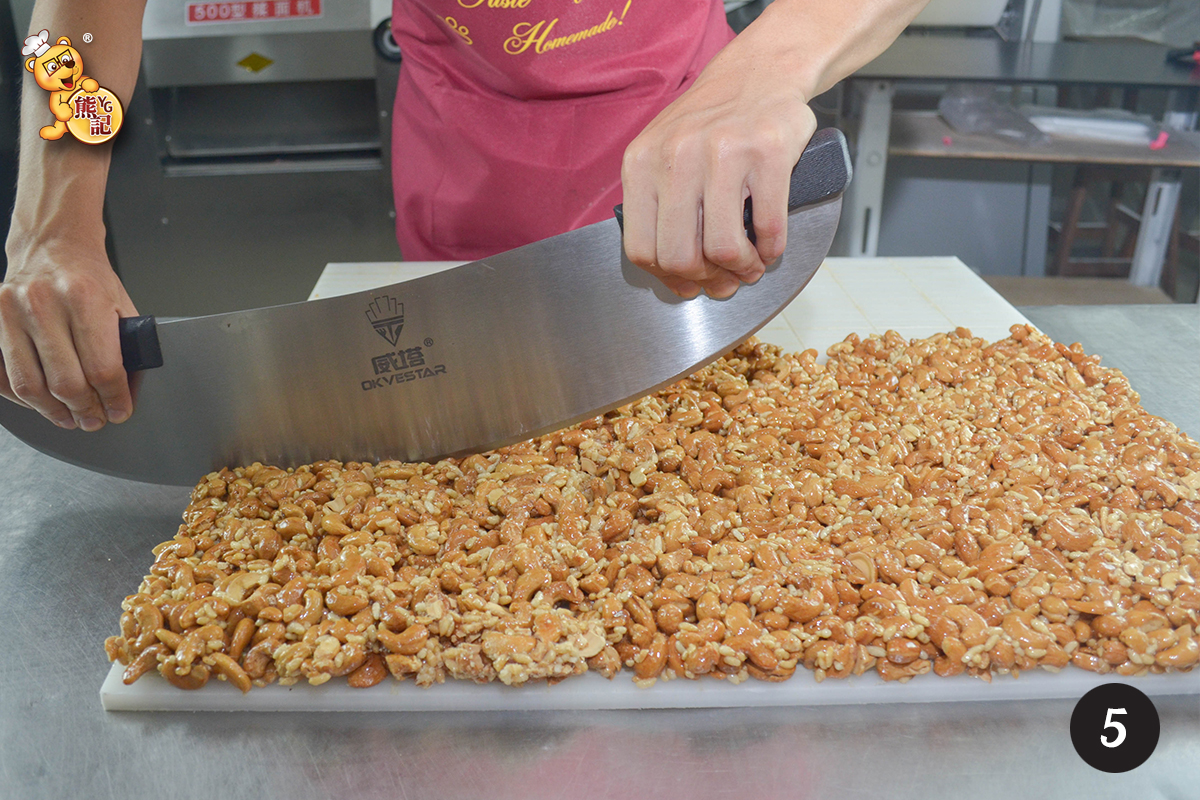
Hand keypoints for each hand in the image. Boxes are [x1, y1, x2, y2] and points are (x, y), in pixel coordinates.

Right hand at [0, 241, 137, 430]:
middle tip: (95, 420)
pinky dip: (21, 397)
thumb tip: (127, 391)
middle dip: (85, 410)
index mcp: (84, 297)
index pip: (102, 367)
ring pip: (30, 385)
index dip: (114, 398)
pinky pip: (2, 375)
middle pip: (66, 382)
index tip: (119, 411)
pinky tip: (40, 402)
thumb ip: (126, 346)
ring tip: (70, 417)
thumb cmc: (90, 277)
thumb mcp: (121, 305)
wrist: (53, 245)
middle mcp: (43, 303)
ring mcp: (11, 311)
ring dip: (52, 411)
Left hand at [620, 35, 816, 298]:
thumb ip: (657, 205)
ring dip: (741, 269)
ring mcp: (723, 152)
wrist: (759, 70)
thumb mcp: (663, 153)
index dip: (668, 278)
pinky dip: (772, 249)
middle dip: (706, 280)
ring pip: (723, 248)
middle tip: (725, 278)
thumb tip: (674, 274)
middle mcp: (677, 156)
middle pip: (680, 256)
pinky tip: (770, 246)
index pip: (641, 249)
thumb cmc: (711, 121)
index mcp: (642, 162)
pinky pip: (768, 227)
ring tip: (750, 265)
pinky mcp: (768, 153)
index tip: (689, 283)